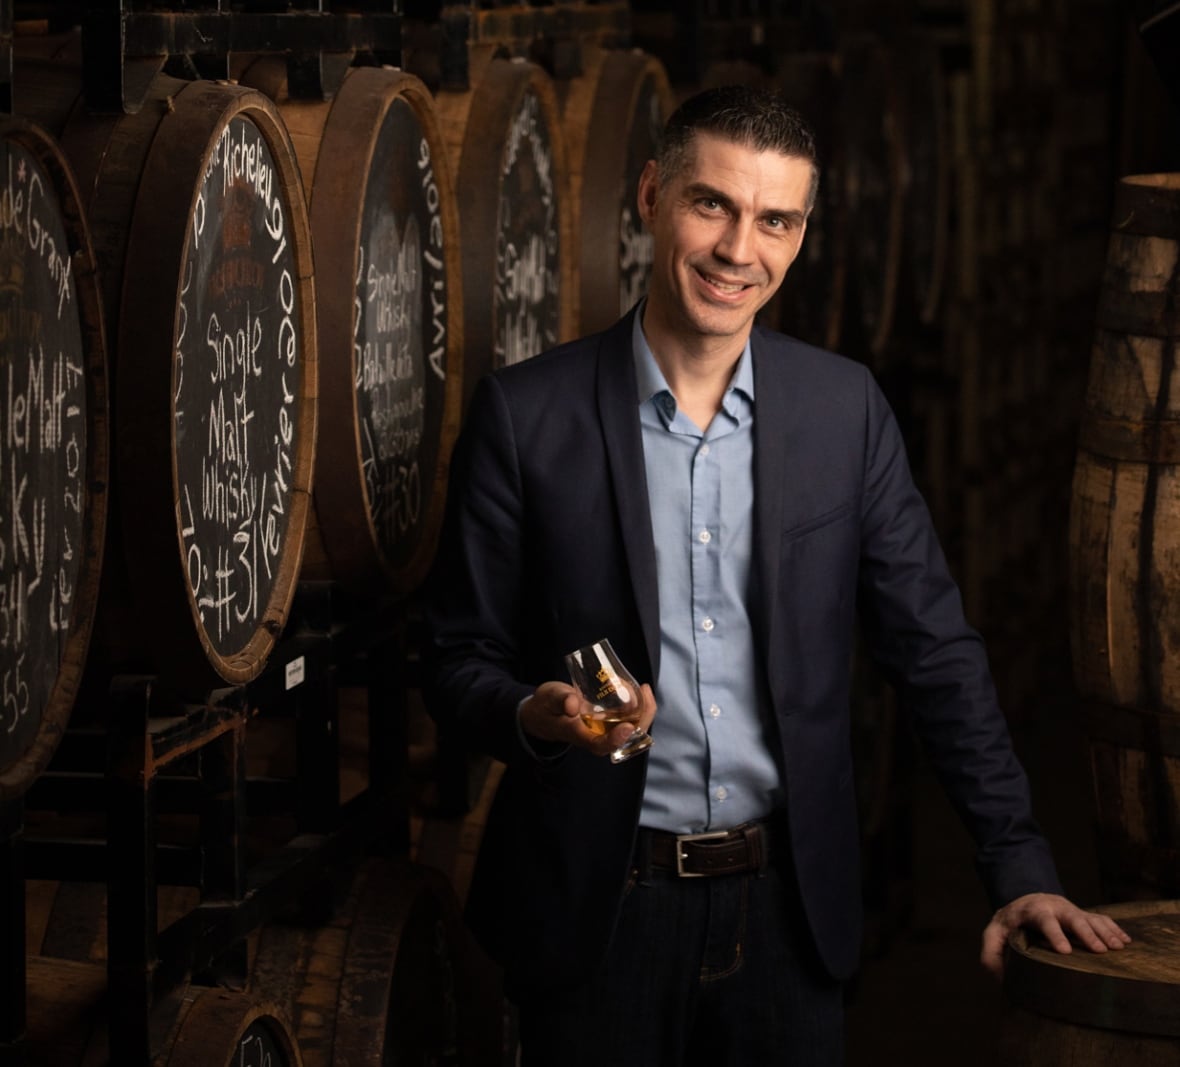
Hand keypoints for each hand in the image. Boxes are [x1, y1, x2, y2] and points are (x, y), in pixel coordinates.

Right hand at [519, 680, 656, 757]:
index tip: (627, 727)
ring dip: (643, 709)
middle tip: (644, 691)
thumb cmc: (547, 707)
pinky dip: (638, 704)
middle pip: (627, 737)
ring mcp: (606, 730)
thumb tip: (573, 705)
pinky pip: (630, 717)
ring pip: (633, 726)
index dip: (617, 739)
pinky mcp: (610, 721)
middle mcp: (598, 736)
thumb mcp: (550, 699)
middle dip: (642, 717)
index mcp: (581, 737)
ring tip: (643, 688)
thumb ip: (560, 700)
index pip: (601, 745)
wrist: (545, 712)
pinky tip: (638, 689)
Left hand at [980, 892, 1131, 977]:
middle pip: (1073, 918)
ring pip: (1090, 918)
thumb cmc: (1010, 921)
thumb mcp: (995, 933)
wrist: (1025, 898)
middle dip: (1086, 933)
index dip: (1054, 934)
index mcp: (1033, 912)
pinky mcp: (1083, 914)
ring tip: (1118, 948)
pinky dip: (1114, 928)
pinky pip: (1101, 919)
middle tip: (1100, 950)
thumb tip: (998, 977)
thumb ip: (991, 952)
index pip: (1044, 920)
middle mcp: (1055, 908)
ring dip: (1105, 932)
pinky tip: (1125, 941)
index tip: (1065, 950)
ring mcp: (1071, 910)